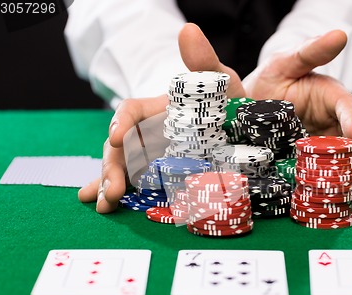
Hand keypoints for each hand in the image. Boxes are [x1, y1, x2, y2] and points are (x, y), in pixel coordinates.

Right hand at [78, 23, 244, 212]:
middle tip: (111, 191)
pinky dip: (119, 193)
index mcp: (159, 109)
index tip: (116, 138)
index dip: (121, 123)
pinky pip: (135, 184)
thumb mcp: (219, 83)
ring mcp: (153, 156)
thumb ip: (203, 61)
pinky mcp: (160, 176)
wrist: (248, 133)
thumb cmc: (229, 103)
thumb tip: (188, 31)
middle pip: (121, 147)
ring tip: (104, 204)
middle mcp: (150, 133)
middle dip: (112, 167)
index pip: (131, 111)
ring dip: (110, 184)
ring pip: (123, 168)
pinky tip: (103, 205)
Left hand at [243, 31, 351, 196]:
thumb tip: (338, 33)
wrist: (254, 107)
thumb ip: (309, 52)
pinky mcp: (321, 162)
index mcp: (331, 95)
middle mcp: (335, 120)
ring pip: (350, 158)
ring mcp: (329, 143)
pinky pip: (340, 172)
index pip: (347, 105)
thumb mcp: (284, 63)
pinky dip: (349, 183)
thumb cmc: (271, 80)